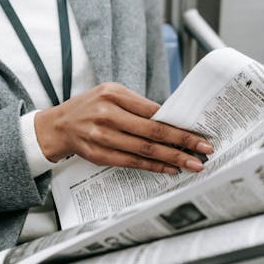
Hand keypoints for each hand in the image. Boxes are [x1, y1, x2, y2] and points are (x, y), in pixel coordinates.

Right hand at [33, 83, 213, 174]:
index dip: (178, 123)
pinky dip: (153, 167)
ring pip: (145, 150)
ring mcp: (102, 137)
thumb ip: (138, 105)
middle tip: (204, 149)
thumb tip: (171, 120)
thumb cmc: (90, 107)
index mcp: (114, 95)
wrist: (58, 126)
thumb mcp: (111, 94)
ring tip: (192, 164)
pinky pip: (132, 163)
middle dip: (182, 142)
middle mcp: (107, 115)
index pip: (154, 111)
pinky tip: (169, 168)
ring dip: (172, 158)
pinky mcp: (99, 155)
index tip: (199, 131)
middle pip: (153, 132)